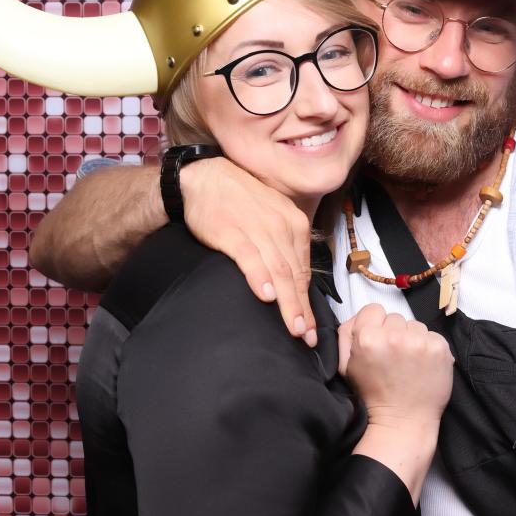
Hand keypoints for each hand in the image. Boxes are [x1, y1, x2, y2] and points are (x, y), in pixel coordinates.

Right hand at [179, 158, 316, 345]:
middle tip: (307, 337)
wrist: (203, 178)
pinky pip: (249, 257)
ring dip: (288, 301)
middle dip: (302, 309)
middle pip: (295, 275)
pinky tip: (266, 295)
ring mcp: (256, 228)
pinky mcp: (231, 231)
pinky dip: (259, 276)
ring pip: (278, 270)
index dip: (308, 301)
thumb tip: (294, 280)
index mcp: (294, 223)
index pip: (304, 269)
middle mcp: (281, 225)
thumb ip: (284, 245)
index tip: (311, 327)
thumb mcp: (272, 217)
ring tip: (294, 327)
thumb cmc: (239, 201)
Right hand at [338, 304, 453, 430]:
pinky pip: (432, 335)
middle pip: (395, 317)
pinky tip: (422, 365)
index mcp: (367, 338)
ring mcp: (418, 342)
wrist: (403, 421)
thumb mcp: (346, 365)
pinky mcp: (439, 348)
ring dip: (412, 339)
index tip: (379, 342)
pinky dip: (428, 348)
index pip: (373, 309)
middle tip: (393, 357)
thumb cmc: (374, 395)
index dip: (375, 325)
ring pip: (414, 325)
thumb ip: (346, 333)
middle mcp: (393, 336)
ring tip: (408, 362)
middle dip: (394, 333)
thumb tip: (359, 316)